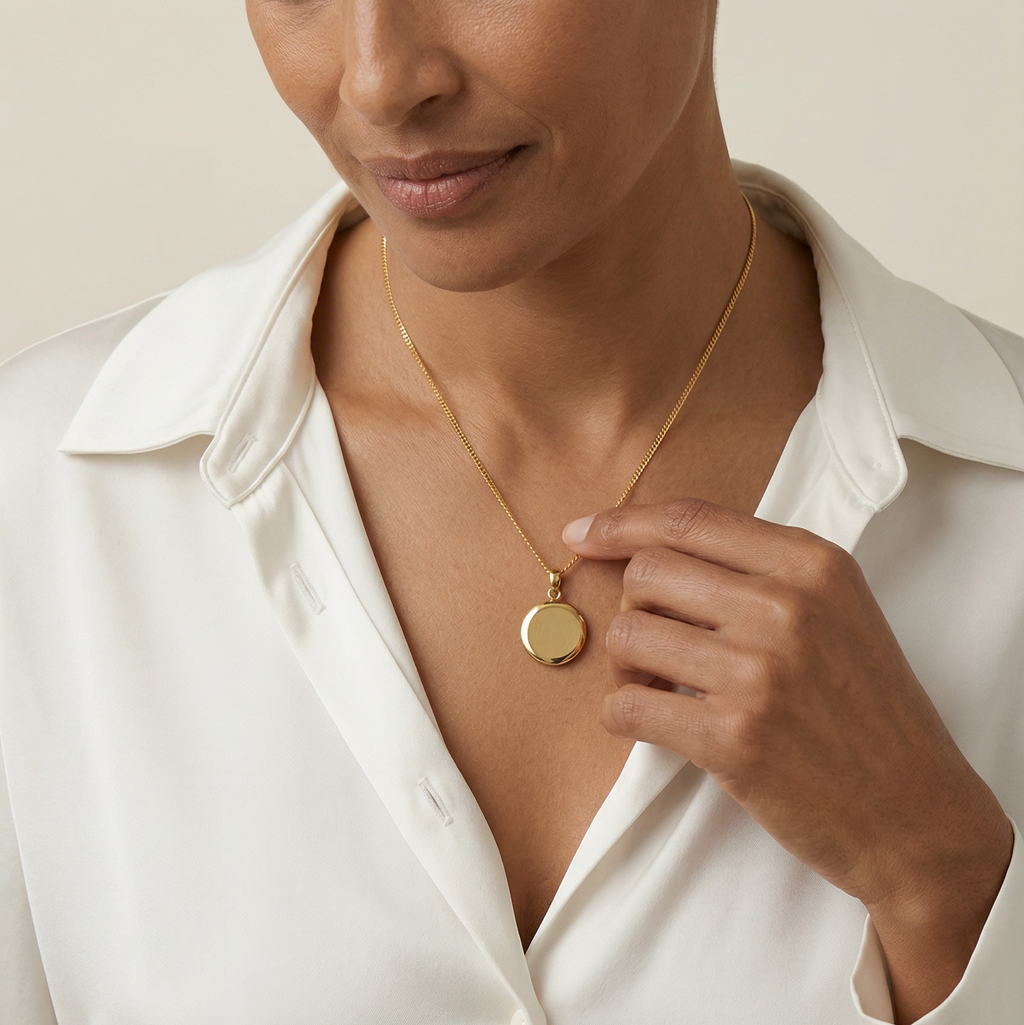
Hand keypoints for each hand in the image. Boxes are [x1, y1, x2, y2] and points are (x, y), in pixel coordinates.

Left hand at [563, 499, 1012, 1021]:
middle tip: (658, 645)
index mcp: (811, 563)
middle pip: (647, 573)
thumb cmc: (866, 710)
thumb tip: (650, 553)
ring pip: (628, 635)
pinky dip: (621, 713)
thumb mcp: (836, 611)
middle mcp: (785, 606)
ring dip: (626, 665)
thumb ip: (759, 571)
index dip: (621, 524)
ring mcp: (759, 672)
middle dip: (635, 608)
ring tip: (659, 687)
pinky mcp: (733, 738)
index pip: (687, 521)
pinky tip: (649, 722)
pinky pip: (627, 706)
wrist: (916, 813)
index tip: (581, 535)